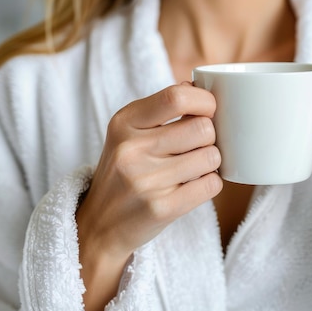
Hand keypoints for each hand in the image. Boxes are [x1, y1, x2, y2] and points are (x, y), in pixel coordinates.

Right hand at [76, 83, 221, 307]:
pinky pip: (211, 184)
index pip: (177, 97)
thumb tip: (198, 86)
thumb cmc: (124, 172)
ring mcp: (146, 181)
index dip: (204, 101)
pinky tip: (193, 186)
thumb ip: (161, 108)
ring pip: (212, 156)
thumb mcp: (127, 133)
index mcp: (124, 122)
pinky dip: (210, 183)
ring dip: (211, 162)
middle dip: (210, 136)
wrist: (99, 226)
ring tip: (193, 167)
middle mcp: (131, 149)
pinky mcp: (161, 208)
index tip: (207, 111)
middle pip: (203, 128)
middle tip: (198, 146)